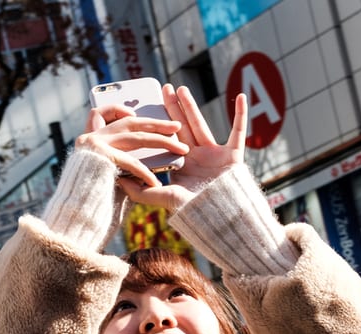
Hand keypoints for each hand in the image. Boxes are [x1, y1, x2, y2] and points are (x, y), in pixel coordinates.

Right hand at [73, 105, 188, 187]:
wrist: (76, 212)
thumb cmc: (95, 198)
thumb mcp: (106, 173)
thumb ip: (119, 159)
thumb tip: (145, 147)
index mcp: (90, 140)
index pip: (99, 113)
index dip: (117, 109)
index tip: (134, 113)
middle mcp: (90, 138)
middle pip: (129, 123)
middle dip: (156, 124)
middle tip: (177, 126)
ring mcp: (94, 145)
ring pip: (136, 137)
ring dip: (163, 142)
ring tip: (181, 148)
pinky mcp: (101, 156)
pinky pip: (131, 162)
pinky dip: (146, 172)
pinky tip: (157, 181)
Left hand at [118, 85, 246, 210]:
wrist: (222, 219)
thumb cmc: (195, 211)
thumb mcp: (164, 198)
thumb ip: (141, 191)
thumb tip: (119, 179)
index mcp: (182, 165)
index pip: (168, 140)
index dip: (159, 124)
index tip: (149, 108)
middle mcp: (198, 157)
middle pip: (183, 127)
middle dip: (173, 108)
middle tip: (164, 89)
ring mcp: (216, 155)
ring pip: (202, 125)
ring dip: (192, 106)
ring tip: (182, 88)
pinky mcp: (234, 155)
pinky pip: (239, 131)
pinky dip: (241, 115)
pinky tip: (240, 96)